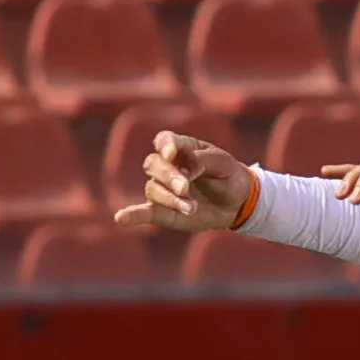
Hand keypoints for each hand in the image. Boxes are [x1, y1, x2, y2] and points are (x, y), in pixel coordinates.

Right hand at [118, 131, 251, 230]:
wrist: (238, 202)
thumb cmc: (229, 176)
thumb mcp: (223, 163)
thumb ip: (202, 160)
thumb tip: (184, 170)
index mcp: (181, 148)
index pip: (164, 141)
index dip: (165, 146)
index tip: (172, 154)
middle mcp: (167, 166)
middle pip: (153, 165)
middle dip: (169, 176)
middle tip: (186, 188)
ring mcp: (163, 189)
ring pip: (153, 189)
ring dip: (171, 199)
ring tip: (192, 208)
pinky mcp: (163, 211)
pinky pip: (143, 212)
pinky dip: (132, 215)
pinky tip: (121, 218)